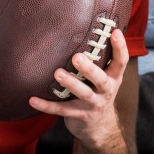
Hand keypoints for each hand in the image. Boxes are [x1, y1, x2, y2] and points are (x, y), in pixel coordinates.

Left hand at [29, 29, 129, 148]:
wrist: (99, 126)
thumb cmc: (99, 91)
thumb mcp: (106, 77)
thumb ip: (102, 58)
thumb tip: (95, 26)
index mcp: (113, 77)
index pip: (121, 61)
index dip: (120, 47)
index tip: (115, 32)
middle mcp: (106, 90)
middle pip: (100, 79)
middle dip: (89, 69)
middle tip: (77, 57)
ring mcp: (93, 104)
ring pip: (83, 94)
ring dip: (70, 84)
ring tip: (58, 73)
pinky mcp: (78, 115)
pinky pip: (61, 110)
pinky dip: (46, 106)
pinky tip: (32, 100)